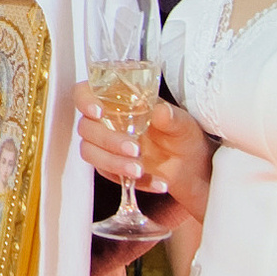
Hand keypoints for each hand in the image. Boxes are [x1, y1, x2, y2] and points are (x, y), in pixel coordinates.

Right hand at [76, 91, 210, 221]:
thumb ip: (171, 117)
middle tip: (135, 149)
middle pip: (86, 127)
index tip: (98, 111)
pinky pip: (108, 173)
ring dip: (113, 162)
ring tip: (140, 170)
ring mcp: (106, 145)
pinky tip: (156, 182)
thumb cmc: (183, 135)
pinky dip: (130, 179)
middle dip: (108, 140)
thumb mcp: (183, 123)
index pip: (86, 93)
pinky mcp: (110, 167)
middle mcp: (107, 121)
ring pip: (90, 152)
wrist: (191, 166)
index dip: (85, 100)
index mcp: (119, 100)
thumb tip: (161, 111)